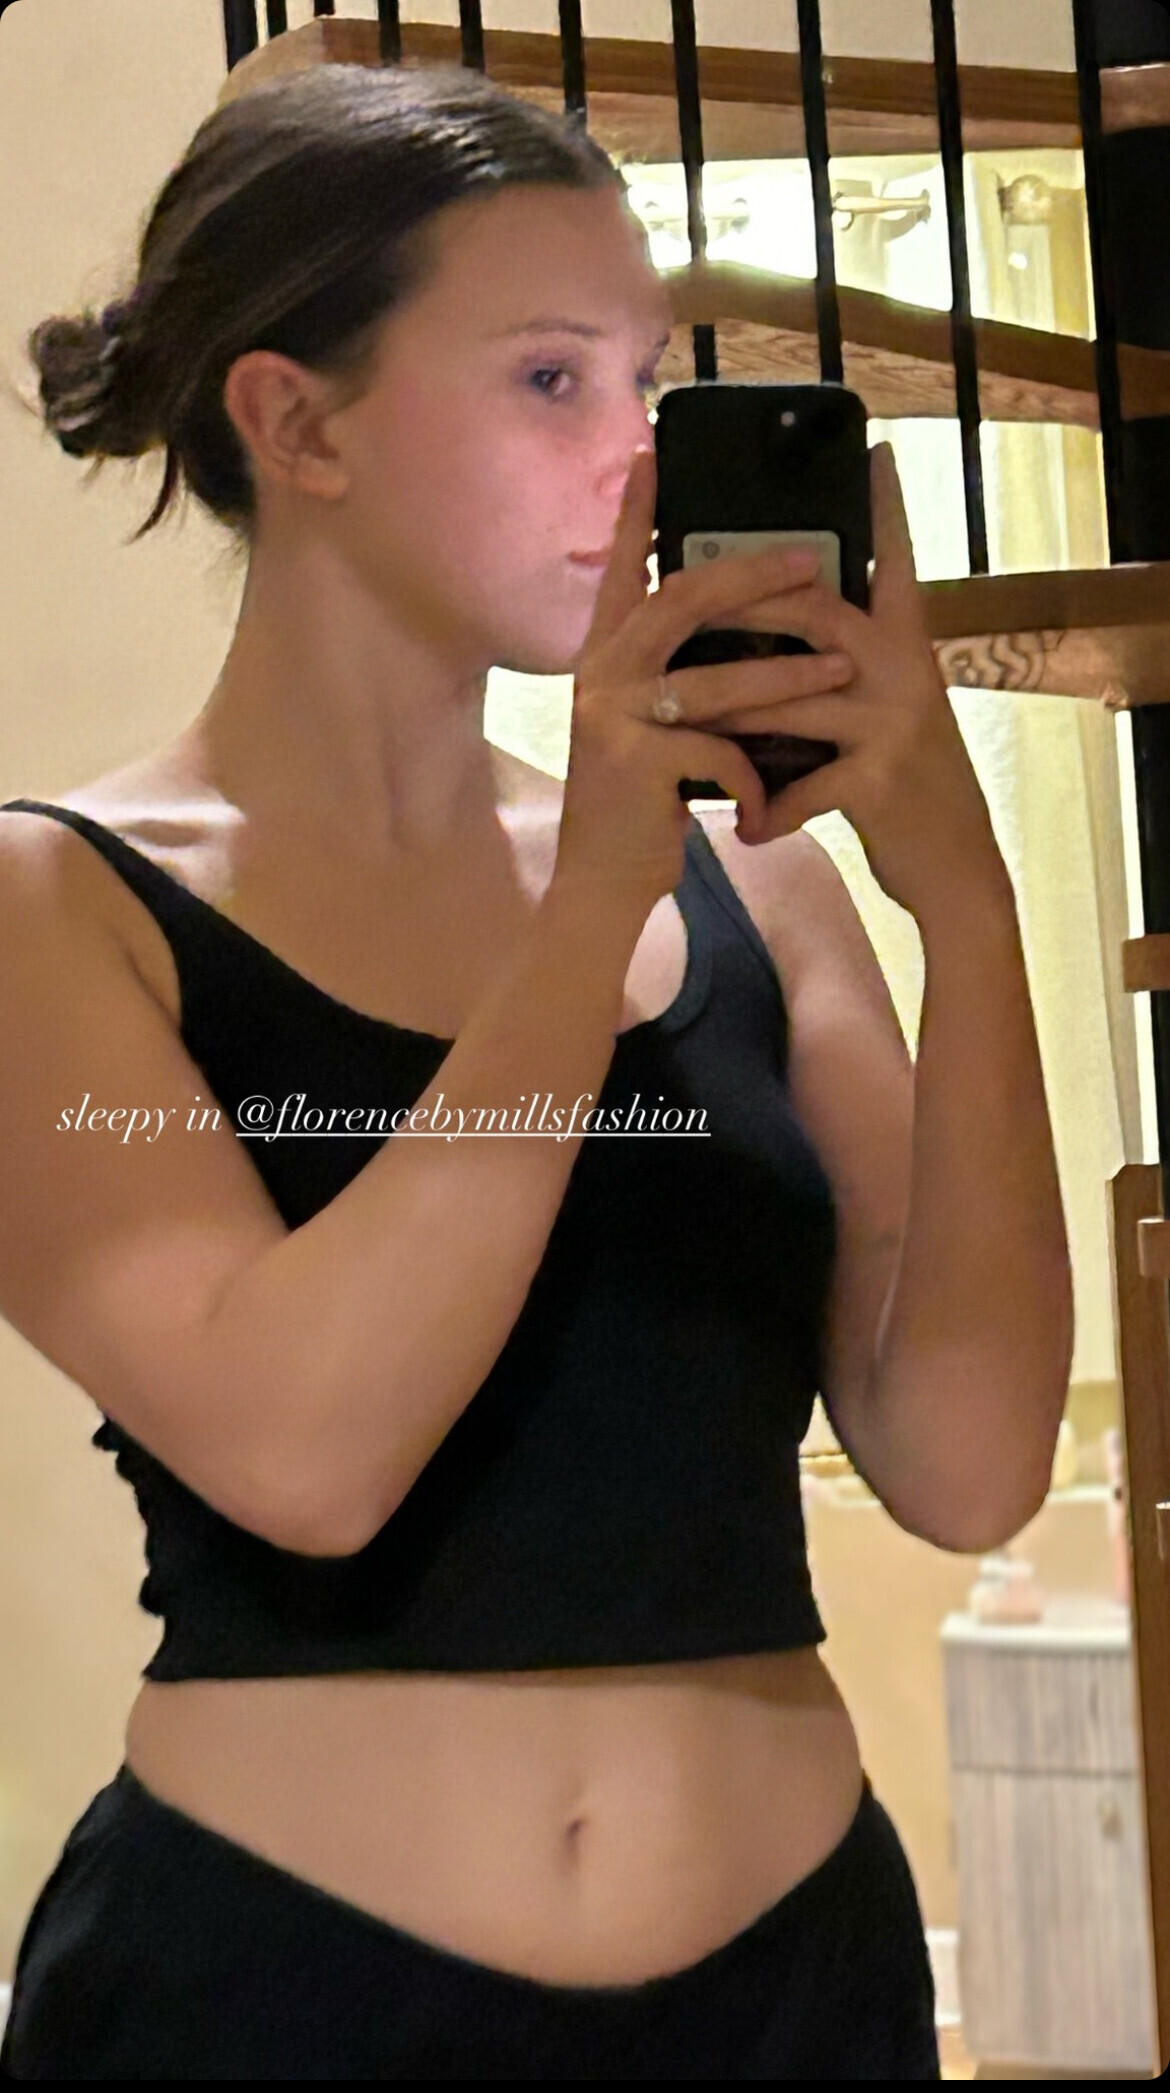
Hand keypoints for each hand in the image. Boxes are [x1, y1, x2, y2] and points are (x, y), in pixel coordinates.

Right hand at [554, 448, 862, 911]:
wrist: (602, 884)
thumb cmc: (642, 802)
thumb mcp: (651, 727)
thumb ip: (675, 675)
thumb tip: (735, 620)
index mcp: (604, 655)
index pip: (623, 569)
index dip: (635, 512)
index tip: (652, 453)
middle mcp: (599, 673)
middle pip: (681, 599)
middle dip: (753, 576)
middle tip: (811, 560)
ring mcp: (612, 716)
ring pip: (714, 680)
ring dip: (786, 678)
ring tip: (840, 673)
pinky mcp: (635, 765)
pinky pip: (718, 750)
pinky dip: (752, 776)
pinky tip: (764, 805)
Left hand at [694, 444, 1007, 921]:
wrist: (955, 867)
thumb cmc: (904, 787)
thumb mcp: (888, 712)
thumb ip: (847, 669)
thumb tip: (781, 627)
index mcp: (906, 646)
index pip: (895, 560)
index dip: (885, 506)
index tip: (872, 449)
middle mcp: (904, 672)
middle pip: (815, 612)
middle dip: (742, 602)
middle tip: (678, 588)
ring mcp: (893, 724)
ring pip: (789, 699)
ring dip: (725, 713)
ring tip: (670, 717)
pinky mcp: (880, 781)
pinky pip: (804, 785)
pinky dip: (767, 807)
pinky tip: (742, 826)